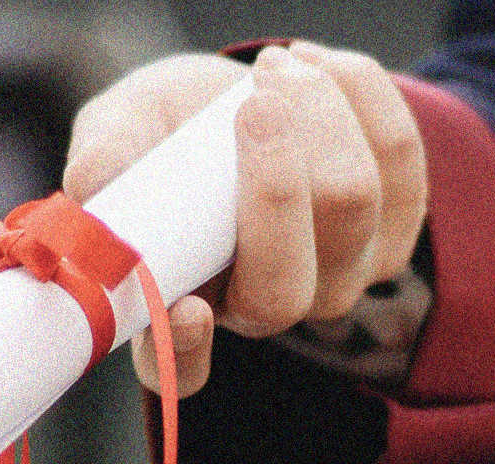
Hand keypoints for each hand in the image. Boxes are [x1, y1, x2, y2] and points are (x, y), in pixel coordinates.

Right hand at [61, 42, 426, 396]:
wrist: (236, 94)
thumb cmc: (166, 128)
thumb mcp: (119, 129)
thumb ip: (105, 158)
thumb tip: (93, 186)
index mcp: (182, 306)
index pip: (182, 368)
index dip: (187, 351)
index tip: (186, 309)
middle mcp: (266, 307)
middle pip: (286, 283)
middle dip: (276, 180)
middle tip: (253, 101)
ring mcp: (340, 274)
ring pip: (354, 203)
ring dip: (318, 114)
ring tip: (273, 67)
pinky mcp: (395, 223)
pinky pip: (401, 157)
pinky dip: (361, 94)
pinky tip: (316, 64)